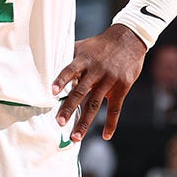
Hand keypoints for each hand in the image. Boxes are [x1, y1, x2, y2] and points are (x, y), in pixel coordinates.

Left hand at [52, 24, 147, 141]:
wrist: (128, 40)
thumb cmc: (100, 45)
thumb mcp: (83, 46)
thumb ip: (69, 57)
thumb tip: (48, 65)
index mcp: (84, 60)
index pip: (70, 70)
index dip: (61, 80)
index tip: (52, 92)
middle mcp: (96, 71)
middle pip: (81, 91)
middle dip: (69, 108)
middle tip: (59, 122)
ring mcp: (109, 81)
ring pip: (95, 104)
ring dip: (85, 122)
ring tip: (76, 137)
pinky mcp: (121, 88)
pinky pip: (115, 109)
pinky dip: (111, 123)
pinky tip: (106, 136)